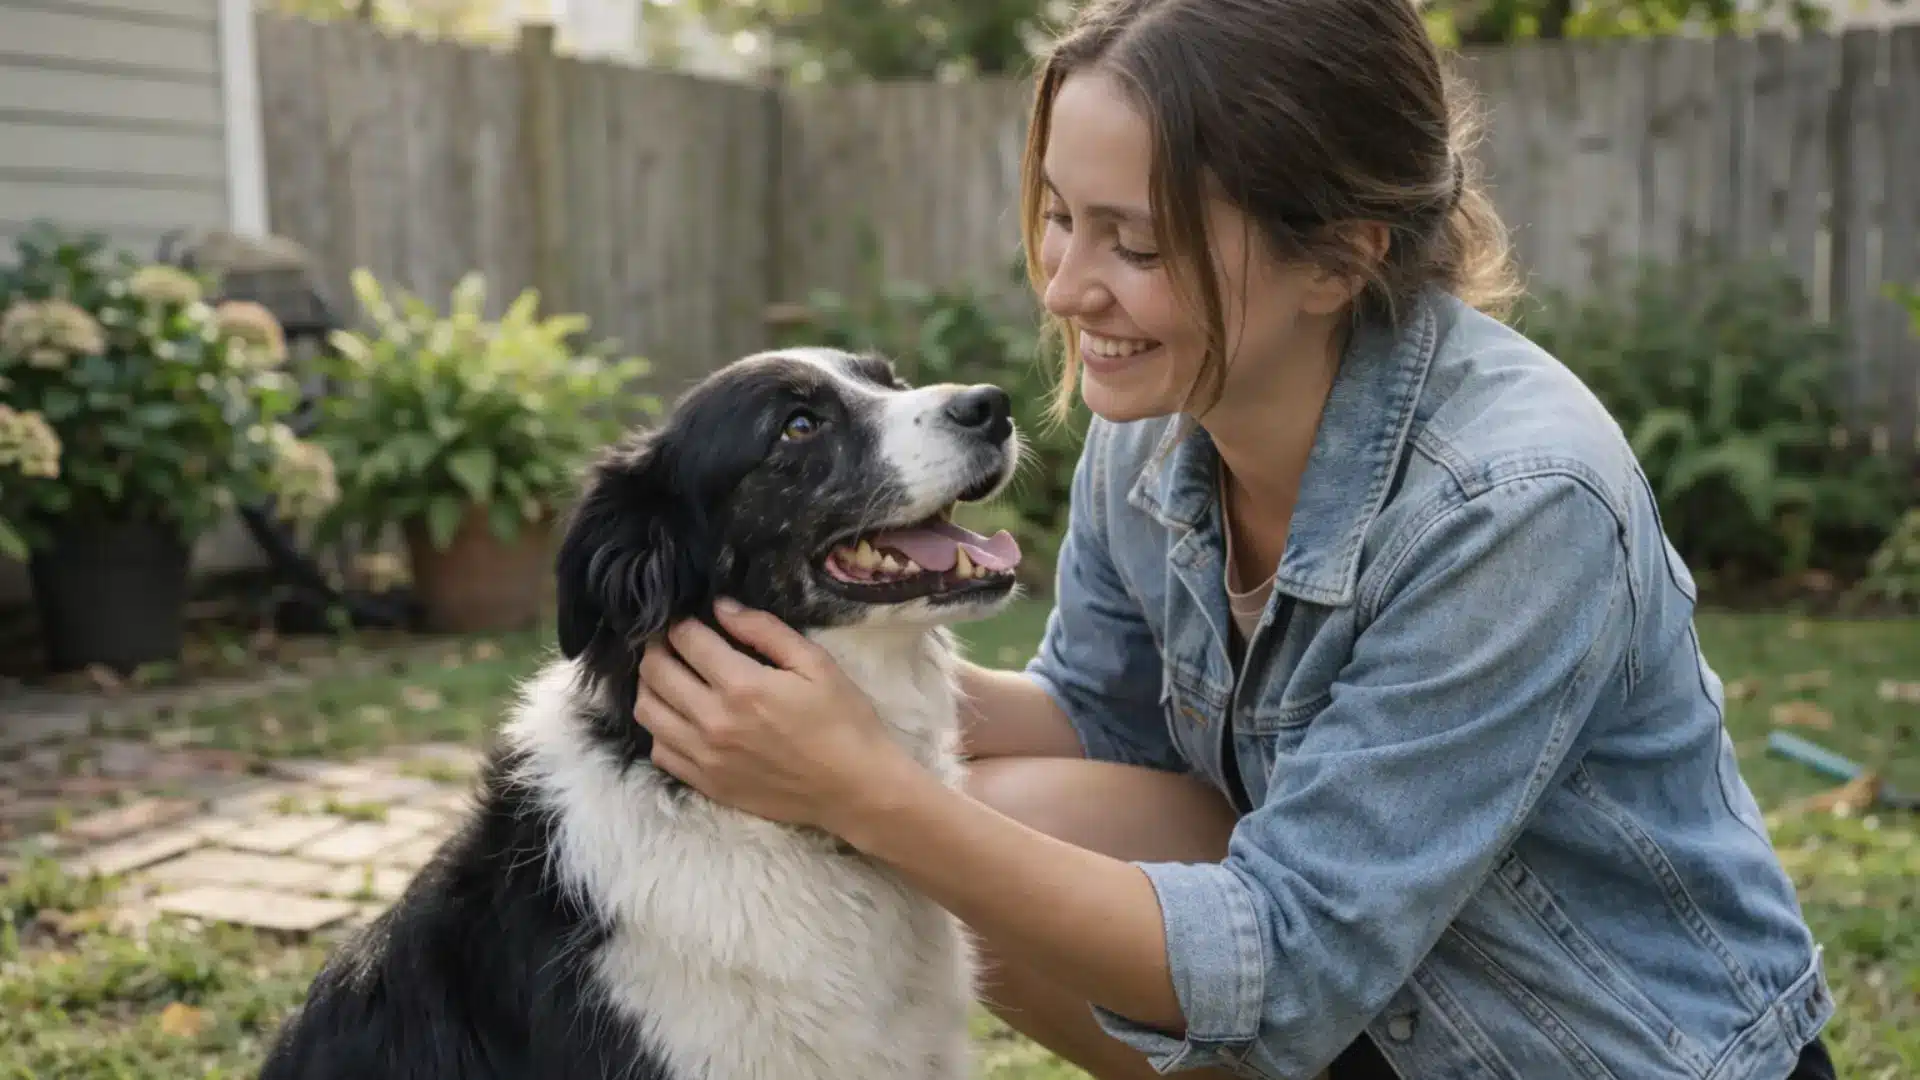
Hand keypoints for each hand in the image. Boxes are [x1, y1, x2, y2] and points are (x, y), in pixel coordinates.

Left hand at [633, 598, 909, 832]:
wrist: (856, 789)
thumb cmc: (843, 720)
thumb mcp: (815, 663)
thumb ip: (764, 630)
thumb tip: (721, 607)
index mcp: (742, 686)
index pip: (686, 639)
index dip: (681, 622)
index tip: (688, 618)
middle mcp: (713, 721)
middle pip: (655, 671)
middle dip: (658, 647)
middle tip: (673, 642)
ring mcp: (705, 757)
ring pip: (647, 711)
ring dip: (651, 686)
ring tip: (671, 676)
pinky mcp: (706, 783)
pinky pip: (659, 750)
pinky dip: (660, 728)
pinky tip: (681, 718)